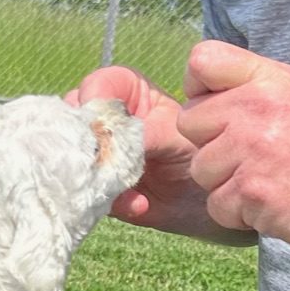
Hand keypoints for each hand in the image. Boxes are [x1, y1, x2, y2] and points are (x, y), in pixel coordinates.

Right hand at [67, 64, 248, 239]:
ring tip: (130, 189)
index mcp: (128, 92)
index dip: (93, 99)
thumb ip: (144, 134)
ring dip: (98, 175)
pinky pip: (90, 192)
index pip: (98, 85)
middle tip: (107, 160)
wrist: (214, 201)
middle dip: (89, 143)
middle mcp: (107, 120)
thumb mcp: (178, 137)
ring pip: (75, 158)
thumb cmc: (202, 152)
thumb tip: (109, 141)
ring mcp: (100, 154)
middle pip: (74, 120)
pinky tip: (140, 205)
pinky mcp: (100, 188)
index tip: (98, 122)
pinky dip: (113, 202)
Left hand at [176, 42, 289, 249]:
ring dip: (224, 181)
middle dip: (210, 141)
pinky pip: (217, 205)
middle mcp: (256, 111)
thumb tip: (214, 85)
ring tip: (263, 179)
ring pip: (200, 169)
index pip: (202, 61)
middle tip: (247, 154)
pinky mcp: (253, 194)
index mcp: (268, 80)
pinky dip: (238, 213)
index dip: (198, 87)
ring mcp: (252, 153)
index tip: (218, 108)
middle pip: (189, 122)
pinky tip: (268, 203)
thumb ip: (259, 82)